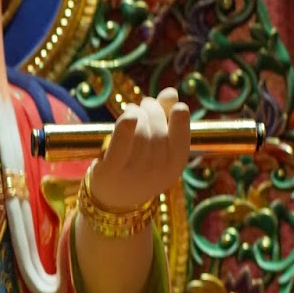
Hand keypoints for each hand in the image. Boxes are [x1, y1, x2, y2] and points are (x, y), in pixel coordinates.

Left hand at [86, 87, 189, 214]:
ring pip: (140, 131)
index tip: (176, 107)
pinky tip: (128, 116)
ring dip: (135, 112)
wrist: (114, 200)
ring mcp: (134, 174)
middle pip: (158, 129)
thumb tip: (171, 92)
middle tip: (143, 105)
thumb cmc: (139, 164)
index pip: (182, 136)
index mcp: (175, 165)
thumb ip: (166, 117)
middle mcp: (158, 172)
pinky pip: (121, 144)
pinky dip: (126, 126)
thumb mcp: (158, 146)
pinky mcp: (111, 171)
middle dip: (151, 109)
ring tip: (131, 111)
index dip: (180, 118)